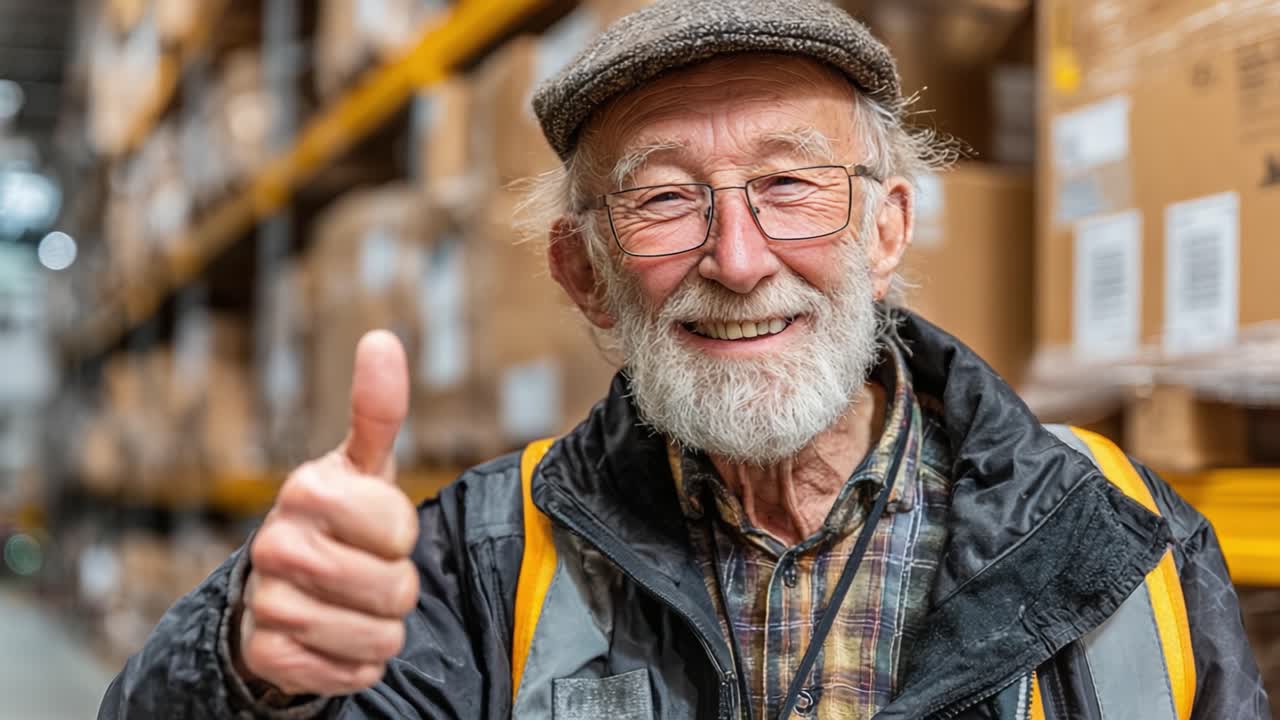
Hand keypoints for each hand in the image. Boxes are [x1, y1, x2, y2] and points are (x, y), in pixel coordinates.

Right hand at [236, 330, 418, 696]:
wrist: (283, 586)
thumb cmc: (339, 518)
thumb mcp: (364, 464)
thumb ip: (379, 408)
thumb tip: (381, 338)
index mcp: (306, 488)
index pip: (399, 527)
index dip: (402, 534)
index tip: (378, 526)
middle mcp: (276, 544)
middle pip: (392, 588)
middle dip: (398, 586)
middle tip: (371, 571)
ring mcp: (267, 603)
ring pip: (376, 637)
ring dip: (381, 627)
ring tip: (354, 603)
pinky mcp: (268, 657)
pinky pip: (350, 673)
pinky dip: (357, 662)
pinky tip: (335, 637)